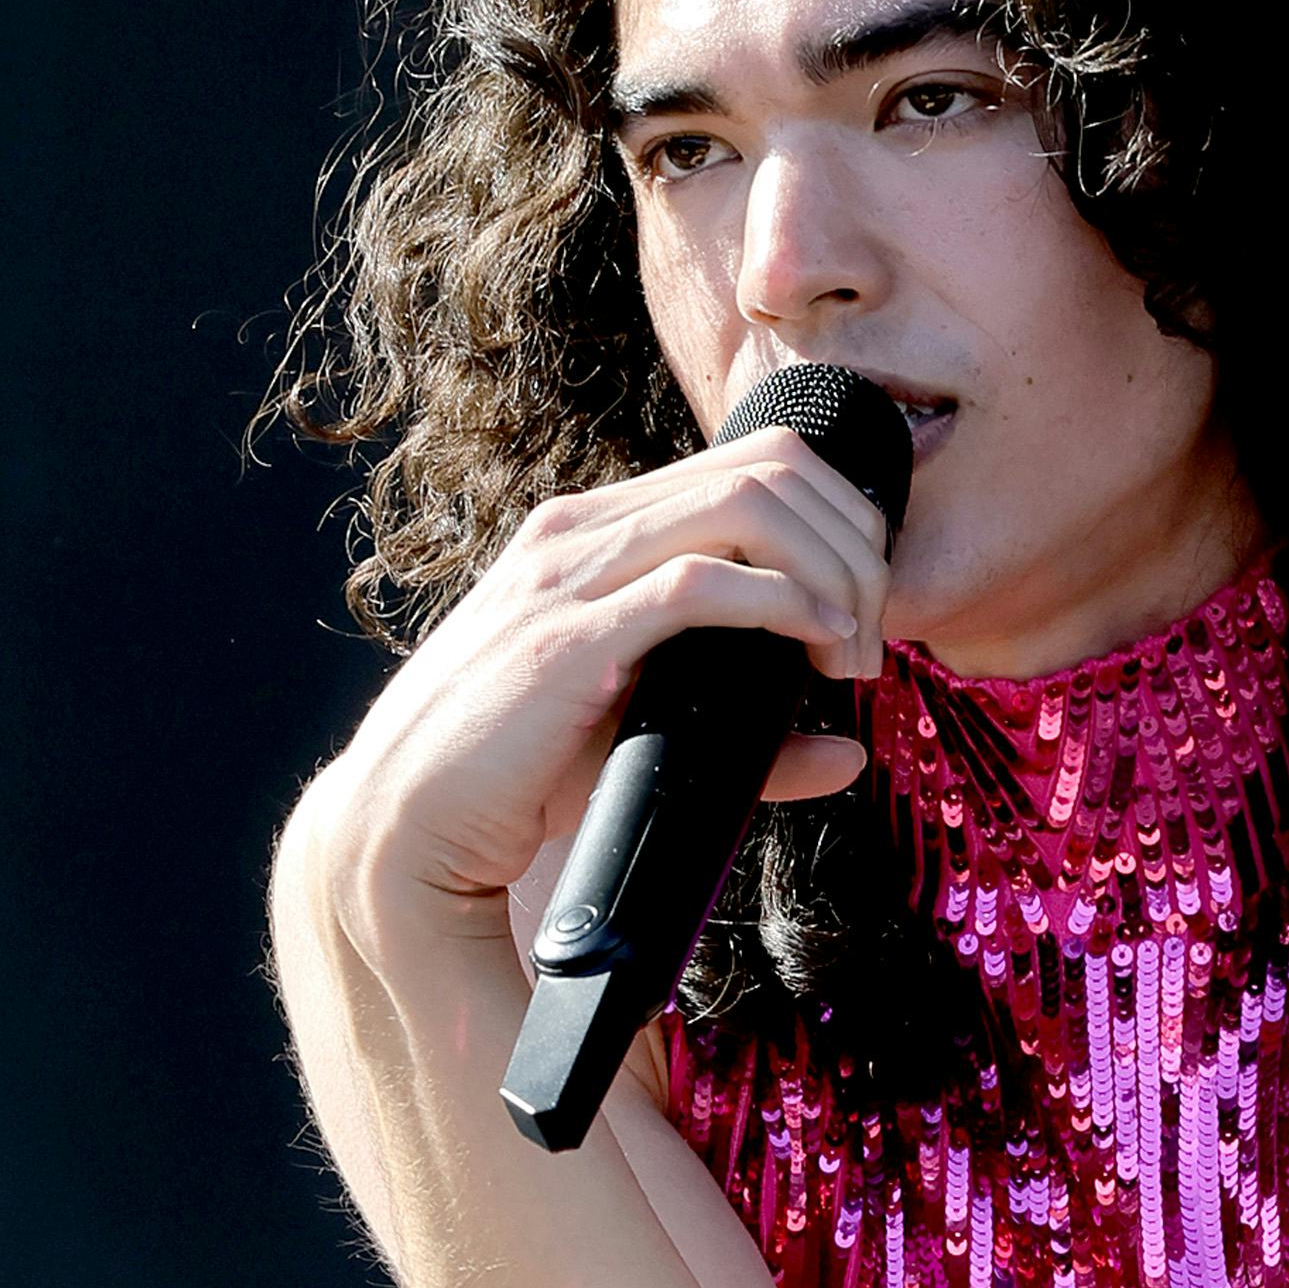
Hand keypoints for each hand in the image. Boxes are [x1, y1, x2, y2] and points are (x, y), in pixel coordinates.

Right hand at [309, 411, 893, 972]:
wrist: (411, 824)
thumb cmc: (520, 781)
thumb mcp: (649, 738)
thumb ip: (750, 735)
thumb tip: (849, 752)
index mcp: (602, 531)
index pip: (754, 463)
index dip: (840, 522)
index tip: (868, 610)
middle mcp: (586, 528)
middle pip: (770, 467)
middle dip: (854, 544)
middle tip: (877, 637)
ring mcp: (572, 572)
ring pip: (749, 507)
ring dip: (831, 575)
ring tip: (852, 653)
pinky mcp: (570, 635)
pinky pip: (702, 583)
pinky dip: (784, 606)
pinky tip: (814, 650)